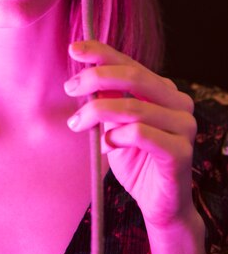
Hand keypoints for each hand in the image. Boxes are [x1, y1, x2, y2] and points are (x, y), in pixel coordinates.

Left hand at [65, 40, 196, 228]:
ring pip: (133, 106)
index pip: (130, 62)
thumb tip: (84, 76)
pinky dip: (116, 136)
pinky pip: (141, 134)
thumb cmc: (135, 159)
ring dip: (97, 112)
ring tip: (77, 123)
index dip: (101, 53)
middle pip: (133, 76)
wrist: (158, 204)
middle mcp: (178, 103)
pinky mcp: (181, 152)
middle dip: (96, 78)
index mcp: (163, 90)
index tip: (74, 49)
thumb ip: (107, 99)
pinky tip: (106, 145)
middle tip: (70, 88)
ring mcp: (183, 127)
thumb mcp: (115, 124)